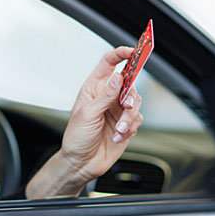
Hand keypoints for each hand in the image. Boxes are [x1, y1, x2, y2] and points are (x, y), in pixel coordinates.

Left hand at [25, 46, 143, 198]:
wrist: (81, 163)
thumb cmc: (76, 138)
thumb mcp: (88, 114)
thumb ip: (105, 96)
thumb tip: (117, 77)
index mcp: (94, 88)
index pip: (109, 63)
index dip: (121, 54)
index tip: (133, 51)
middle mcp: (107, 97)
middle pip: (129, 83)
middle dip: (130, 95)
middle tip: (127, 105)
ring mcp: (118, 110)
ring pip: (136, 103)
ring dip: (129, 117)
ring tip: (119, 129)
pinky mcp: (126, 125)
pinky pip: (138, 120)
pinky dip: (130, 128)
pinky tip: (118, 136)